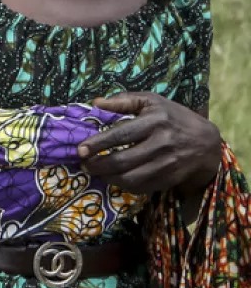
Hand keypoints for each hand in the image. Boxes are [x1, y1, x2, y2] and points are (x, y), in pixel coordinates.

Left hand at [78, 92, 222, 194]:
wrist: (206, 142)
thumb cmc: (173, 117)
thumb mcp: (152, 101)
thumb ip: (124, 100)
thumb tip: (96, 102)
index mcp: (155, 121)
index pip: (121, 135)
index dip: (98, 144)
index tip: (80, 150)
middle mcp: (162, 143)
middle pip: (123, 161)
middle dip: (98, 165)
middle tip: (84, 164)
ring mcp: (167, 164)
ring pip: (131, 178)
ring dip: (108, 178)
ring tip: (96, 172)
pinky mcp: (170, 179)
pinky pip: (142, 187)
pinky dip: (124, 185)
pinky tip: (114, 178)